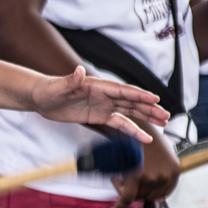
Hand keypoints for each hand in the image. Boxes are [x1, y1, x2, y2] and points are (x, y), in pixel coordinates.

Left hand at [30, 66, 167, 141]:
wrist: (41, 99)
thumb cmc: (48, 90)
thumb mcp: (57, 87)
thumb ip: (70, 81)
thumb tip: (78, 70)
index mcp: (99, 86)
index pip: (123, 90)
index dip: (139, 95)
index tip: (155, 99)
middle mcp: (105, 95)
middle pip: (132, 101)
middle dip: (149, 108)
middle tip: (166, 116)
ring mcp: (104, 105)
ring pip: (130, 111)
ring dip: (147, 117)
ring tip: (164, 123)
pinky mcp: (100, 116)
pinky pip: (119, 123)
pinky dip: (132, 130)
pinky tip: (144, 137)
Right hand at [111, 123, 179, 207]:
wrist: (131, 125)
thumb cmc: (142, 139)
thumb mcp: (160, 156)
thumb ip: (162, 175)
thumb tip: (159, 199)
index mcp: (175, 171)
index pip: (163, 194)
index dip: (150, 194)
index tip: (141, 196)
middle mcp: (166, 175)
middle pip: (147, 196)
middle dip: (134, 190)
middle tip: (123, 178)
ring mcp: (152, 177)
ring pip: (134, 197)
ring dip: (124, 189)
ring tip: (118, 175)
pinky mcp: (136, 178)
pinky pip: (126, 199)